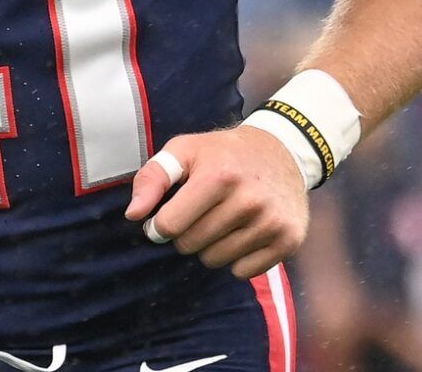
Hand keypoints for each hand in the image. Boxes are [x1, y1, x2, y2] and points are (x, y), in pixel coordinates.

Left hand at [123, 126, 309, 277]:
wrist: (284, 151)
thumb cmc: (224, 153)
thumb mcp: (185, 150)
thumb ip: (152, 177)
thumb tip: (133, 215)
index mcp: (219, 175)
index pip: (170, 226)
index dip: (160, 226)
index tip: (166, 217)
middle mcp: (249, 200)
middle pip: (192, 245)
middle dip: (187, 234)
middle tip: (201, 213)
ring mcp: (271, 222)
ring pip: (216, 260)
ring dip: (211, 246)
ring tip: (223, 220)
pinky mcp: (288, 240)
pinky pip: (243, 272)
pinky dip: (237, 258)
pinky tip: (244, 232)